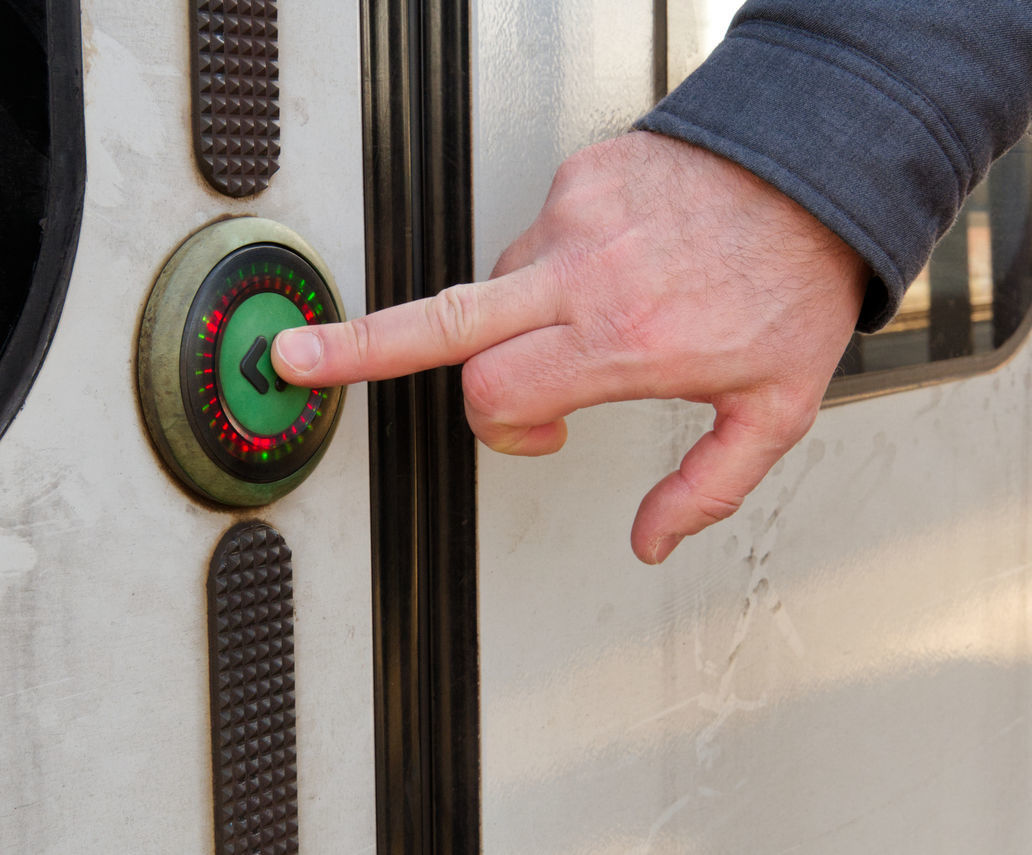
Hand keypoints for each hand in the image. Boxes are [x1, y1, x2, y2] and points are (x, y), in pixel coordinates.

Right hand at [272, 132, 867, 562]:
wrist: (816, 167)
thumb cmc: (793, 283)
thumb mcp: (774, 405)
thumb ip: (706, 485)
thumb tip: (649, 540)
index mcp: (625, 341)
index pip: (496, 392)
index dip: (501, 428)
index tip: (536, 431)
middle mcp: (586, 275)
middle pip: (438, 320)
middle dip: (354, 347)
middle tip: (293, 359)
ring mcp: (574, 217)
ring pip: (498, 285)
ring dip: (521, 315)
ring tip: (597, 307)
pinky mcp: (577, 175)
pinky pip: (537, 233)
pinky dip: (557, 259)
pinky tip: (614, 257)